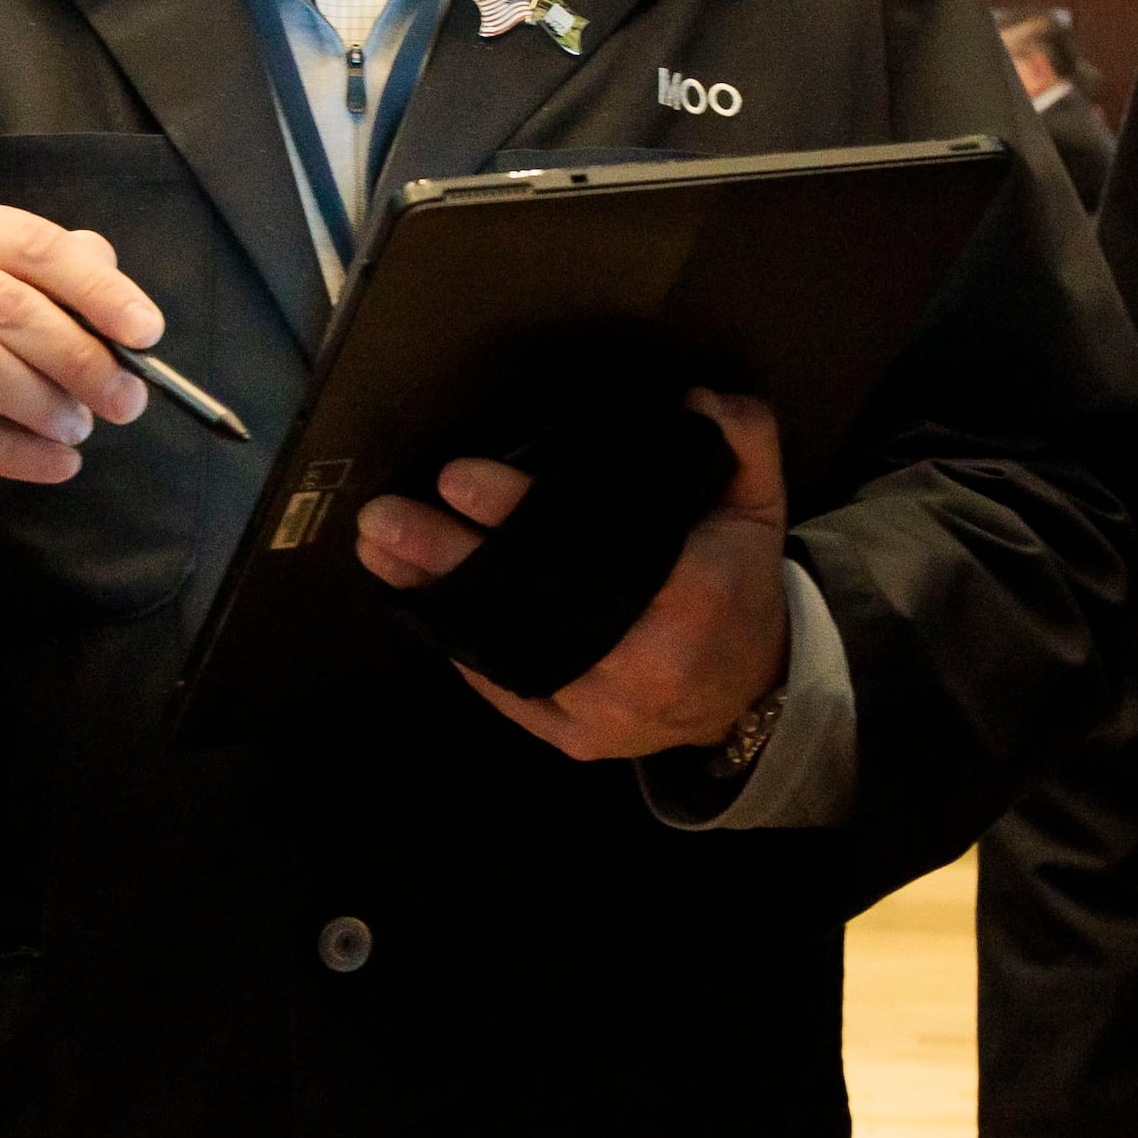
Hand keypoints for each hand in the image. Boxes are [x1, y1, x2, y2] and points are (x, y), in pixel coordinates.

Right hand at [0, 193, 159, 512]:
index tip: (148, 333)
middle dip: (80, 357)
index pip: (30, 243)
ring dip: (45, 405)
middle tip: (127, 400)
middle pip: (5, 305)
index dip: (97, 289)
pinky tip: (56, 464)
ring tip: (80, 429)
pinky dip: (16, 454)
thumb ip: (56, 284)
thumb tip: (128, 318)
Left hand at [352, 389, 790, 760]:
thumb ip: (742, 439)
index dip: (516, 511)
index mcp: (690, 594)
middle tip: (387, 517)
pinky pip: (506, 688)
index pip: (588, 547)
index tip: (456, 478)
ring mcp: (603, 710)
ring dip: (435, 596)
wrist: (753, 691)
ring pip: (506, 647)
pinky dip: (461, 643)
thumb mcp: (758, 504)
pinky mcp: (574, 738)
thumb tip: (695, 400)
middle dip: (449, 555)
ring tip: (379, 551)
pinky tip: (416, 600)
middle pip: (529, 601)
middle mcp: (643, 662)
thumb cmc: (741, 584)